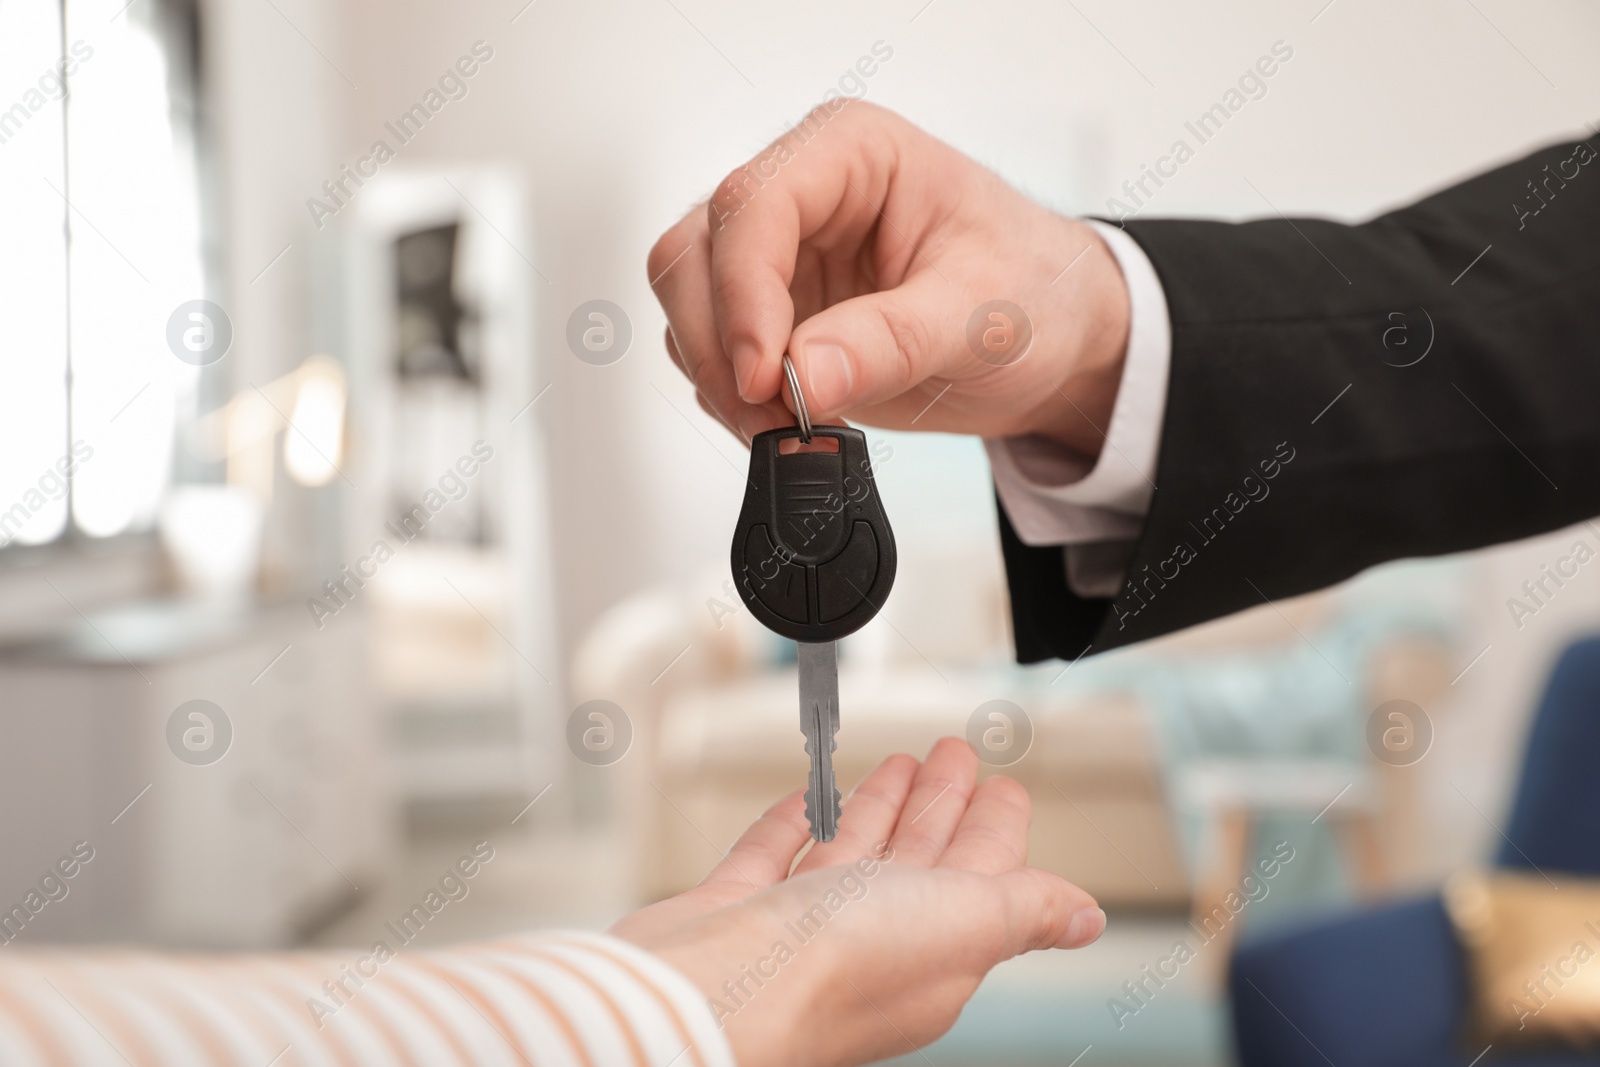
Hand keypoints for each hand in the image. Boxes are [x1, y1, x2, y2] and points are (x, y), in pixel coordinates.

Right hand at [611, 738, 1105, 1066]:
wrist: (707, 997)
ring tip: (900, 762)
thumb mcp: (963, 924)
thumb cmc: (831, 973)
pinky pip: (772, 858)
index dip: (994, 829)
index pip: (980, 880)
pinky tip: (805, 798)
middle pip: (919, 861)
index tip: (1004, 786)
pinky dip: (792, 825)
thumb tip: (1087, 918)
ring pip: (852, 856)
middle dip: (942, 804)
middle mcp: (869, 944)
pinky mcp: (736, 913)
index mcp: (934, 953)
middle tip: (954, 752)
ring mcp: (797, 930)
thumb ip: (1025, 910)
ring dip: (879, 807)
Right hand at [647, 101, 1130, 456]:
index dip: (742, 294)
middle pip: (696, 252)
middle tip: (770, 415)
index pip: (753, 204)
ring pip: (689, 303)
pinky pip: (711, 350)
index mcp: (852, 154)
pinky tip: (789, 421)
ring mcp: (779, 256)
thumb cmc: (1034, 292)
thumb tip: (799, 376)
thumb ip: (888, 342)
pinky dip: (733, 397)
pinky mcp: (772, 314)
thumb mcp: (981, 317)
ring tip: (790, 426)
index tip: (765, 376)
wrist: (1054, 339)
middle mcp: (801, 193)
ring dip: (719, 377)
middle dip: (720, 344)